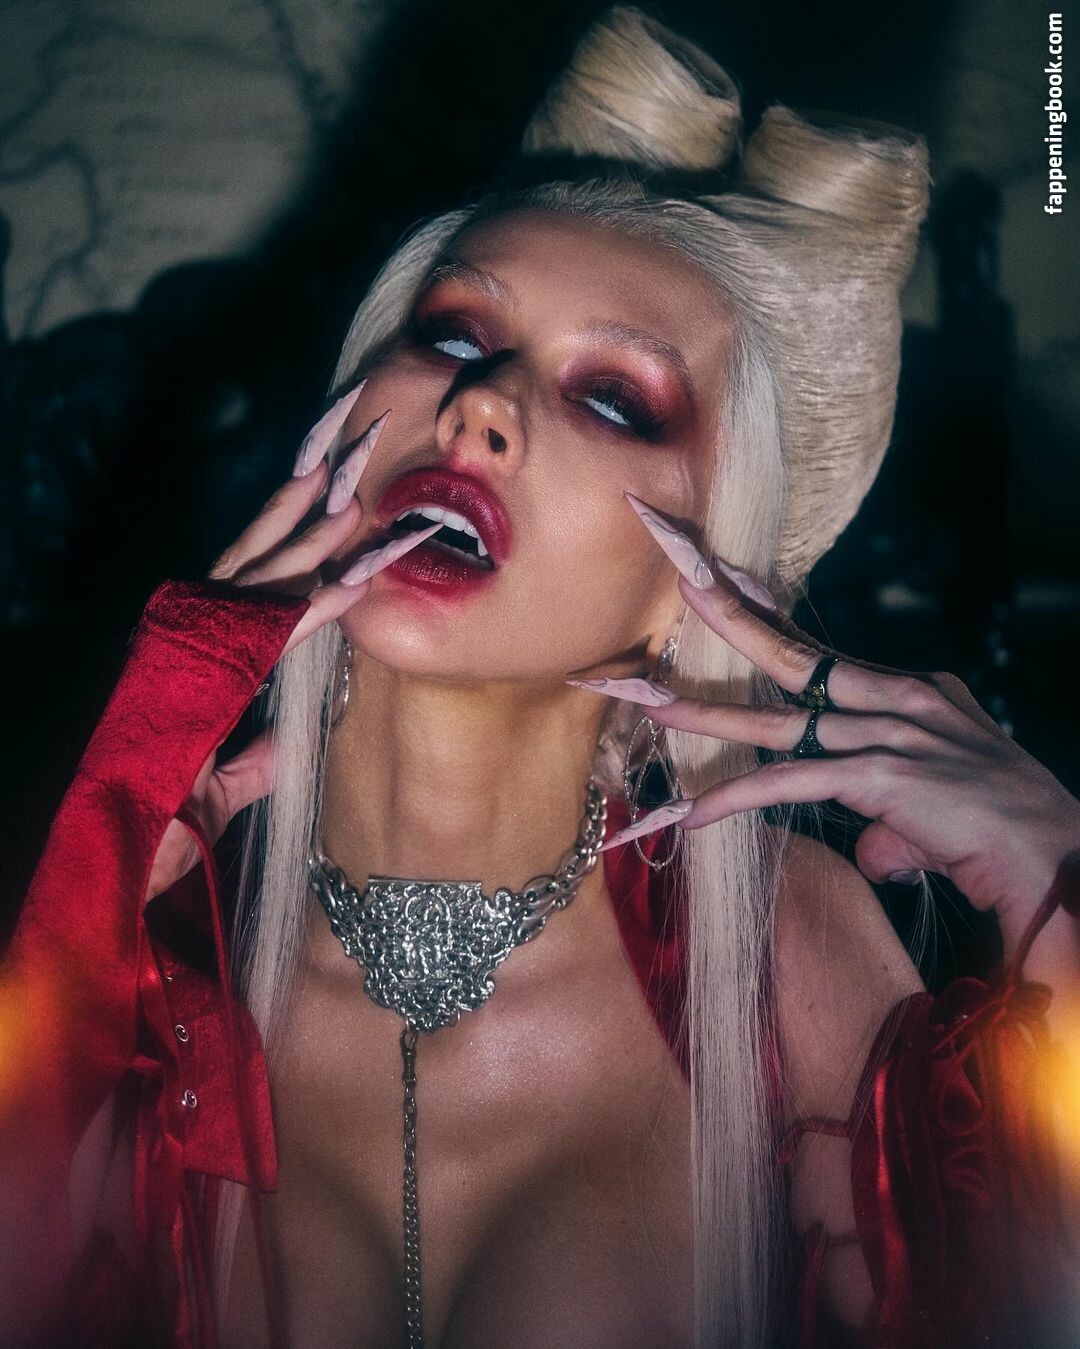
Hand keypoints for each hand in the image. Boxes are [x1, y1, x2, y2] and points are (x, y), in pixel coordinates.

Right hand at [144, 386, 437, 902]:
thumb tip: (280, 749)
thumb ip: (249, 765)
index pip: (248, 588)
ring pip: (256, 587)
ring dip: (308, 546)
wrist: (99, 863)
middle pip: (252, 564)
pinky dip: (307, 613)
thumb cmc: (146, 834)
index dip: (289, 542)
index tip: (331, 502)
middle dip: (300, 512)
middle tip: (347, 460)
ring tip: (352, 502)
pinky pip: (262, 642)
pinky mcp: (190, 686)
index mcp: (189, 658)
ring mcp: (182, 658)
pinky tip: (346, 586)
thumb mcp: (212, 796)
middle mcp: (182, 643)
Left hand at [578, 497, 1079, 930]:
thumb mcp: (935, 804)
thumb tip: (869, 841)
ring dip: (705, 714)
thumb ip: (887, 815)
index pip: (818, 646)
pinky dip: (736, 801)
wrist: (1052, 852)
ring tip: (648, 702)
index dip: (762, 613)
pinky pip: (789, 785)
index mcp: (905, 692)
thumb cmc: (999, 830)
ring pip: (774, 720)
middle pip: (789, 651)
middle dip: (724, 612)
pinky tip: (691, 815)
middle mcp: (892, 698)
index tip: (714, 578)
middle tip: (674, 572)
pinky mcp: (879, 777)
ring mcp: (884, 733)